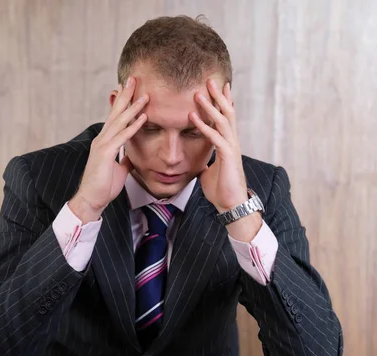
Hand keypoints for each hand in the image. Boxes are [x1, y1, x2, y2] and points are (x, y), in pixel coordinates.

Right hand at [69, 76, 148, 223]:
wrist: (91, 200)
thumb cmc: (103, 186)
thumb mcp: (118, 170)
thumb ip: (124, 160)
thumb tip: (132, 157)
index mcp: (105, 141)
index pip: (115, 118)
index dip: (123, 103)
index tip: (132, 89)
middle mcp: (102, 139)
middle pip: (116, 113)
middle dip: (125, 95)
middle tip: (134, 78)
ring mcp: (102, 145)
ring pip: (120, 122)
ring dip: (133, 107)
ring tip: (145, 95)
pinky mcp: (105, 154)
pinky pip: (122, 137)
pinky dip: (133, 127)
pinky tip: (143, 118)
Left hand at [190, 79, 261, 240]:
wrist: (231, 205)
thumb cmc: (221, 190)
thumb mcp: (209, 173)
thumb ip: (206, 163)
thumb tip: (200, 164)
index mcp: (228, 144)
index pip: (226, 118)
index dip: (222, 102)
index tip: (218, 87)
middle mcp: (232, 142)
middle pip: (227, 113)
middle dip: (218, 96)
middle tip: (209, 80)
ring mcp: (231, 148)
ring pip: (222, 121)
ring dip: (209, 106)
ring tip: (198, 94)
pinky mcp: (227, 156)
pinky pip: (214, 137)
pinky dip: (203, 126)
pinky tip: (192, 118)